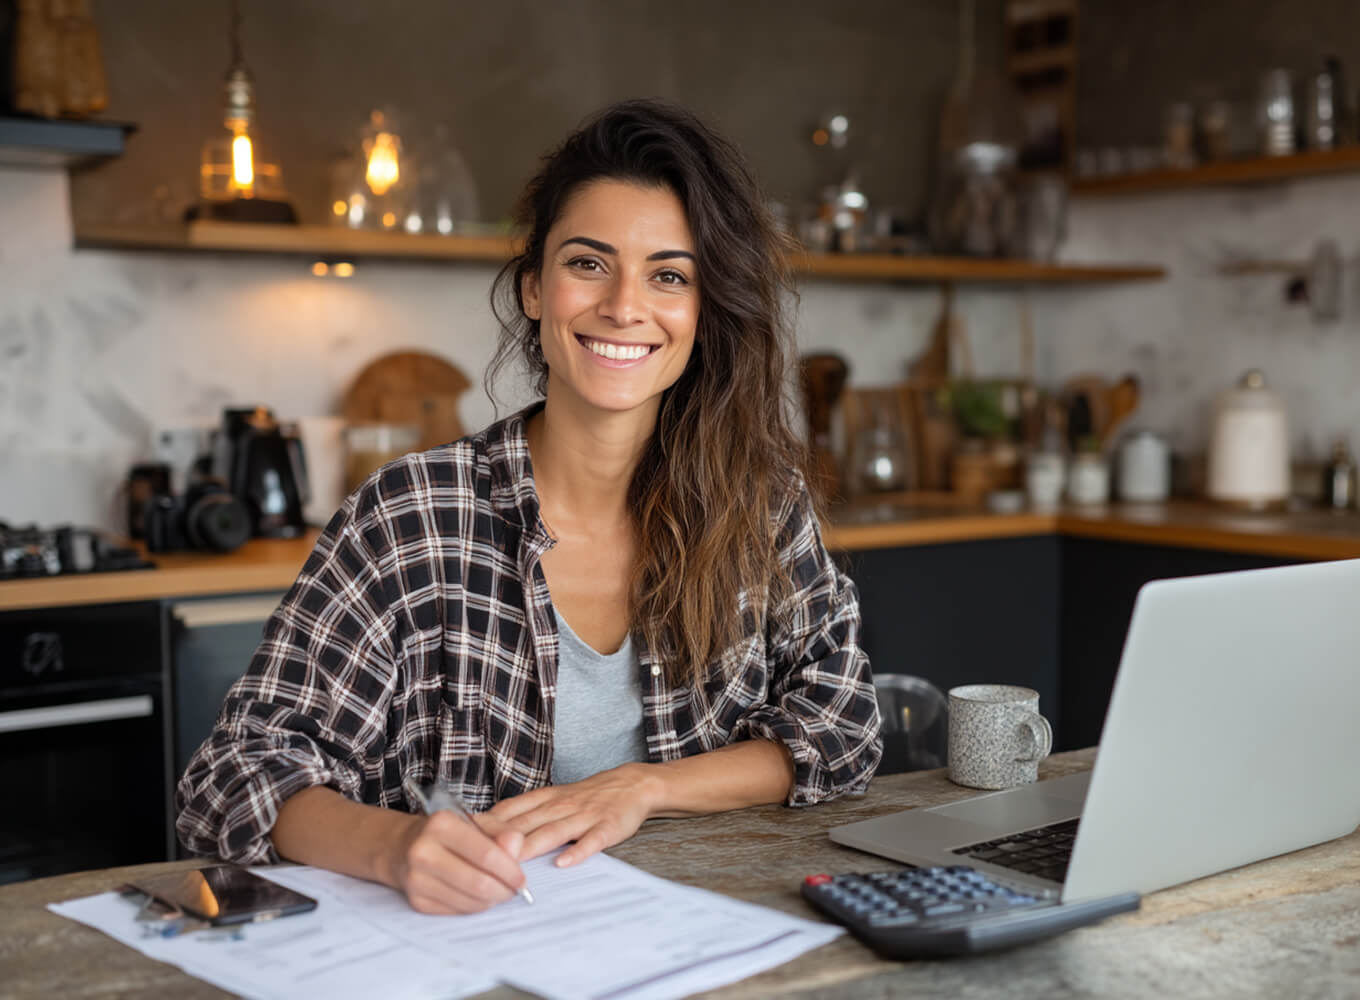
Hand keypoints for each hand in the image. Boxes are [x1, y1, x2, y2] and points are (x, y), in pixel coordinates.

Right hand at [387, 809, 527, 914]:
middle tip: (514, 891)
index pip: (486, 854)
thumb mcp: (475, 822)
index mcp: (441, 824)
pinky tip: (477, 896)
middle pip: (478, 882)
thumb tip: (516, 846)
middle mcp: (424, 851)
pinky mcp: (416, 900)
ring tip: (497, 892)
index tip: (522, 880)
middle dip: (504, 890)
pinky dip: (473, 907)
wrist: (402, 847)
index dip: (510, 871)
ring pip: (469, 901)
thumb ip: (501, 831)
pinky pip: (456, 911)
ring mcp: (417, 878)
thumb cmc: (446, 834)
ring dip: (491, 900)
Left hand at [486, 764, 660, 866]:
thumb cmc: (586, 797)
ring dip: (532, 846)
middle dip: (501, 839)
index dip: (487, 824)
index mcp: (545, 799)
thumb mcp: (552, 798)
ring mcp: (583, 816)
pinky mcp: (606, 827)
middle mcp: (560, 806)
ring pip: (553, 832)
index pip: (510, 810)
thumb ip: (523, 812)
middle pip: (526, 823)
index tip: (461, 836)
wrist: (631, 784)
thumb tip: (485, 828)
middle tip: (476, 856)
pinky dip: (578, 851)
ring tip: (512, 863)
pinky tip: (564, 864)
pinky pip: (591, 840)